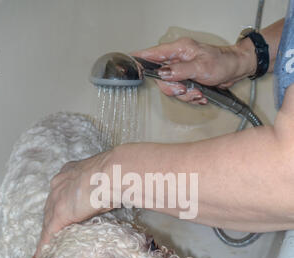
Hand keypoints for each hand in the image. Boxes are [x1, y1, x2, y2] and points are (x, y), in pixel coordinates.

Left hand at [32, 152, 111, 257]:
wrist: (111, 173)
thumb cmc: (115, 174)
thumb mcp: (105, 181)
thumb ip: (102, 191)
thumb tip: (114, 199)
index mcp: (70, 172)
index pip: (60, 192)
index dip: (59, 203)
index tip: (60, 210)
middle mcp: (59, 184)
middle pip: (50, 206)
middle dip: (50, 220)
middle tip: (50, 234)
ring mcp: (57, 199)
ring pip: (47, 221)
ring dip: (46, 235)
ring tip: (44, 249)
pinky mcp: (59, 214)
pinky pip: (48, 233)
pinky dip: (44, 246)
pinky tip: (40, 257)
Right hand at [132, 37, 255, 103]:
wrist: (236, 69)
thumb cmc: (222, 62)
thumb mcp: (201, 67)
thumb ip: (180, 71)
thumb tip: (163, 74)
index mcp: (179, 50)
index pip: (154, 54)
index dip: (141, 59)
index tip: (131, 63)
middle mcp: (178, 60)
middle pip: (162, 79)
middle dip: (174, 89)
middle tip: (185, 89)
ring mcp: (183, 71)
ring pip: (173, 89)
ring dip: (186, 95)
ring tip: (198, 93)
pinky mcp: (188, 80)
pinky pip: (182, 93)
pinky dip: (191, 97)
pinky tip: (201, 95)